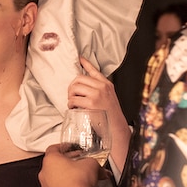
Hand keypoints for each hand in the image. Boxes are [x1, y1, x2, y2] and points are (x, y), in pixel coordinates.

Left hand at [39, 143, 105, 186]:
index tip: (69, 148)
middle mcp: (44, 174)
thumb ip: (93, 162)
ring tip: (83, 183)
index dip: (63, 147)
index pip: (54, 149)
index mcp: (51, 160)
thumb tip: (98, 167)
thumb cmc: (78, 183)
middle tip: (80, 166)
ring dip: (68, 181)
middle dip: (69, 166)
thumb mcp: (91, 164)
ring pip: (57, 182)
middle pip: (56, 166)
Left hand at [68, 56, 131, 172]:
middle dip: (72, 87)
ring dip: (70, 96)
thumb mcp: (109, 97)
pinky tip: (73, 108)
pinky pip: (74, 99)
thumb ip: (99, 90)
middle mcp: (102, 87)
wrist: (116, 127)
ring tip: (73, 103)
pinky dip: (70, 104)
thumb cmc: (110, 114)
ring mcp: (97, 94)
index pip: (94, 70)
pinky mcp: (91, 103)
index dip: (86, 63)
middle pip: (79, 79)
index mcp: (107, 84)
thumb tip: (84, 86)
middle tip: (72, 95)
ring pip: (75, 88)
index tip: (80, 58)